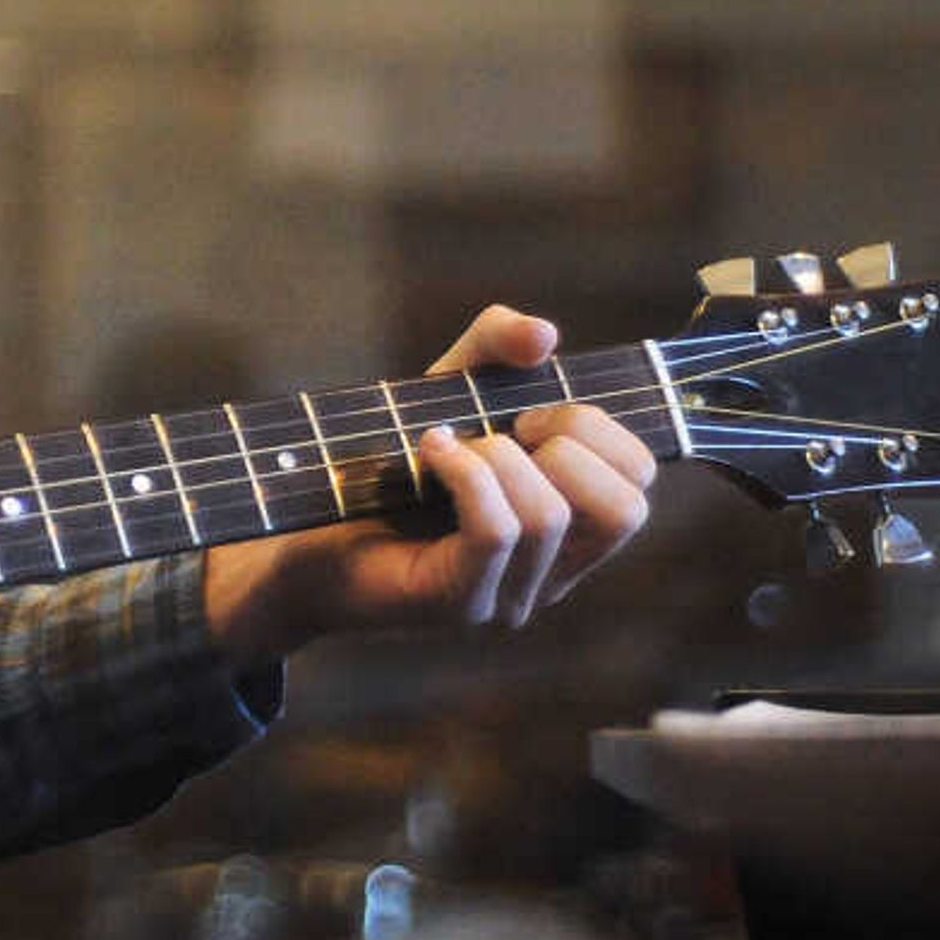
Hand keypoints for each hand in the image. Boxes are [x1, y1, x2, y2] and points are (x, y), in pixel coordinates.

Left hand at [201, 305, 656, 660]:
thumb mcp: (449, 387)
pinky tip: (428, 453)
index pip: (641, 481)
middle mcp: (553, 572)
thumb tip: (544, 336)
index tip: (532, 409)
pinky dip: (465, 473)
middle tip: (505, 424)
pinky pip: (497, 531)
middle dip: (570, 440)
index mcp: (571, 528)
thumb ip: (496, 346)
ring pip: (552, 515)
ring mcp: (510, 595)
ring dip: (497, 455)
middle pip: (625, 506)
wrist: (298, 527)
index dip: (599, 428)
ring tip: (447, 444)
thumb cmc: (384, 464)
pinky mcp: (460, 603)